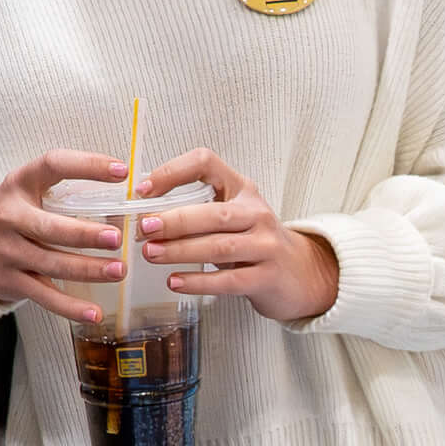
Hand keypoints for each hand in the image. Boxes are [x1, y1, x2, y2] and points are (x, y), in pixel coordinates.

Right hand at [0, 147, 132, 321]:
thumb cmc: (13, 215)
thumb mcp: (29, 191)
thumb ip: (66, 192)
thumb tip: (123, 203)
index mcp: (20, 184)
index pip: (54, 164)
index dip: (88, 166)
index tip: (121, 171)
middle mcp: (9, 217)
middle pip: (50, 227)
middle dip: (85, 234)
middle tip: (116, 239)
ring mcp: (7, 251)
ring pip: (52, 264)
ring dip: (88, 269)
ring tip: (118, 271)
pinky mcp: (10, 281)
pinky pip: (45, 296)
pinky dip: (71, 307)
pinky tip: (94, 312)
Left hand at [132, 146, 340, 324]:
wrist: (299, 273)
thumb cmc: (253, 241)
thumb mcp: (232, 215)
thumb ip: (196, 211)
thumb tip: (144, 216)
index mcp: (242, 189)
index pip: (206, 163)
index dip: (173, 172)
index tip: (144, 190)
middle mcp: (257, 213)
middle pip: (214, 213)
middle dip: (175, 221)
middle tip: (144, 229)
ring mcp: (266, 245)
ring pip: (220, 246)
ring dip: (181, 251)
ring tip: (152, 254)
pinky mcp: (268, 277)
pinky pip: (229, 280)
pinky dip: (199, 282)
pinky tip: (176, 281)